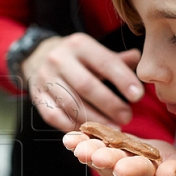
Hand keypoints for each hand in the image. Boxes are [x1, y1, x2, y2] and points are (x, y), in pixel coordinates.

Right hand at [23, 33, 142, 131]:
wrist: (39, 56)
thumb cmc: (77, 58)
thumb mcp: (96, 52)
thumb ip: (117, 60)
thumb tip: (139, 59)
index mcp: (79, 44)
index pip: (105, 62)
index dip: (123, 80)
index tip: (138, 96)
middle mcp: (59, 59)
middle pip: (87, 85)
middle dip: (110, 104)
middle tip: (127, 118)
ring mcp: (44, 78)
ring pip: (71, 104)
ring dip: (94, 119)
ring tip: (112, 129)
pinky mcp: (37, 96)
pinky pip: (55, 115)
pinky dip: (72, 125)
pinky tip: (88, 131)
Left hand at [63, 131, 175, 175]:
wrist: (148, 160)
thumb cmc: (166, 163)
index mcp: (147, 175)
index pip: (140, 172)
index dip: (132, 170)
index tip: (122, 168)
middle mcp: (124, 171)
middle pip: (115, 165)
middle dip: (107, 160)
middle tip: (98, 157)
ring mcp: (109, 162)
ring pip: (98, 156)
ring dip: (88, 151)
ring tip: (79, 148)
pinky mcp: (98, 152)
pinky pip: (87, 146)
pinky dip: (78, 142)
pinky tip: (68, 139)